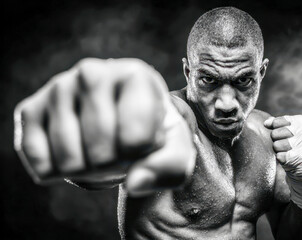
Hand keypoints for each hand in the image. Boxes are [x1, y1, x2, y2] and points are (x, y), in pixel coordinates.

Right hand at [14, 58, 194, 195]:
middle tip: (119, 149)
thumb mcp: (174, 150)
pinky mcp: (30, 109)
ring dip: (87, 170)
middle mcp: (93, 73)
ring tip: (98, 148)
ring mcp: (59, 88)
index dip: (142, 155)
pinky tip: (73, 150)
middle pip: (102, 153)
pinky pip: (40, 163)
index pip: (136, 140)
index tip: (145, 142)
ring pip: (70, 161)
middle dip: (114, 165)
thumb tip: (136, 183)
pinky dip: (58, 172)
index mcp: (135, 75)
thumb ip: (169, 167)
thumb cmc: (149, 133)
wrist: (118, 122)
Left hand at [264, 115, 301, 211]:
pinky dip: (281, 159)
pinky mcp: (298, 158)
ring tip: (290, 153)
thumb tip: (266, 123)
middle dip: (277, 141)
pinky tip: (290, 161)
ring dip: (280, 151)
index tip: (284, 136)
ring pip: (276, 145)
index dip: (275, 130)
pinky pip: (279, 156)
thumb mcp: (293, 132)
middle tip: (287, 147)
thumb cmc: (299, 148)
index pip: (277, 122)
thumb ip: (278, 124)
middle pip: (275, 133)